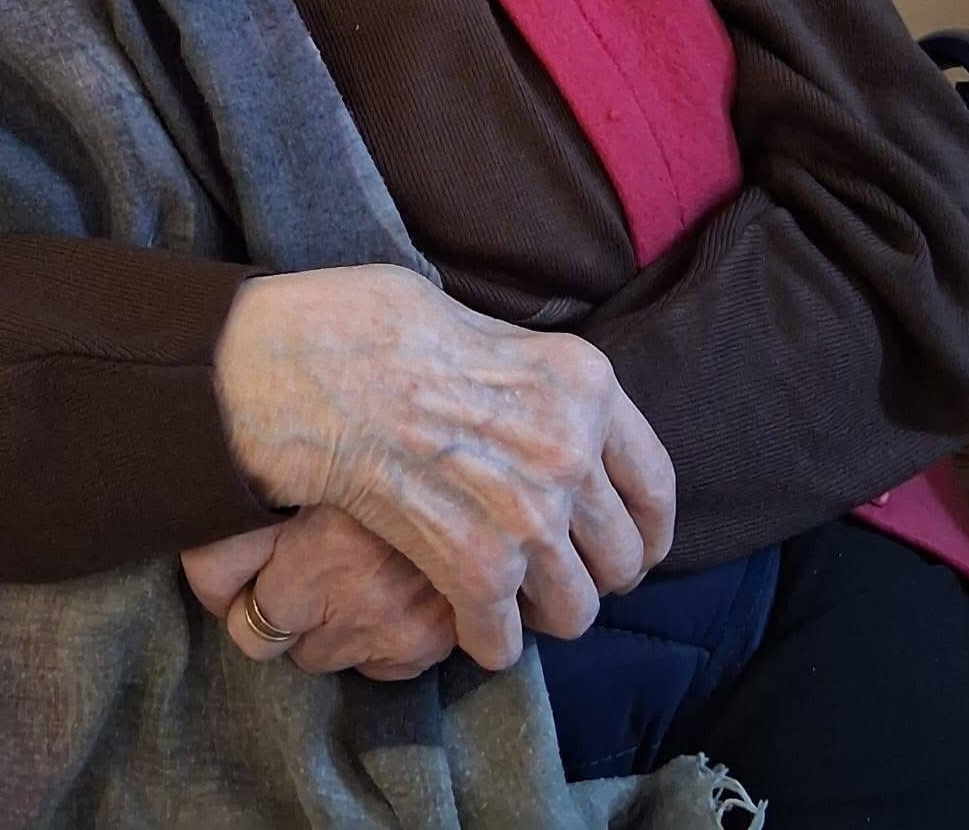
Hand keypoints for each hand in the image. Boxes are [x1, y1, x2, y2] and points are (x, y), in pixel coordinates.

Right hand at [212, 265, 674, 670]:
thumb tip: (553, 426)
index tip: (630, 549)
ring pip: (575, 611)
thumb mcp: (490, 329)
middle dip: (587, 574)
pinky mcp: (477, 566)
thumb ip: (539, 388)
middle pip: (621, 558)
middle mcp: (573, 451)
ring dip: (539, 612)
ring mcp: (530, 514)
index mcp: (586, 384)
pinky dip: (484, 639)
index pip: (655, 485)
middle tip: (549, 573)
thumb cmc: (384, 332)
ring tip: (506, 594)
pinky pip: (504, 640)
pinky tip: (462, 616)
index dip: (646, 531)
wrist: (312, 366)